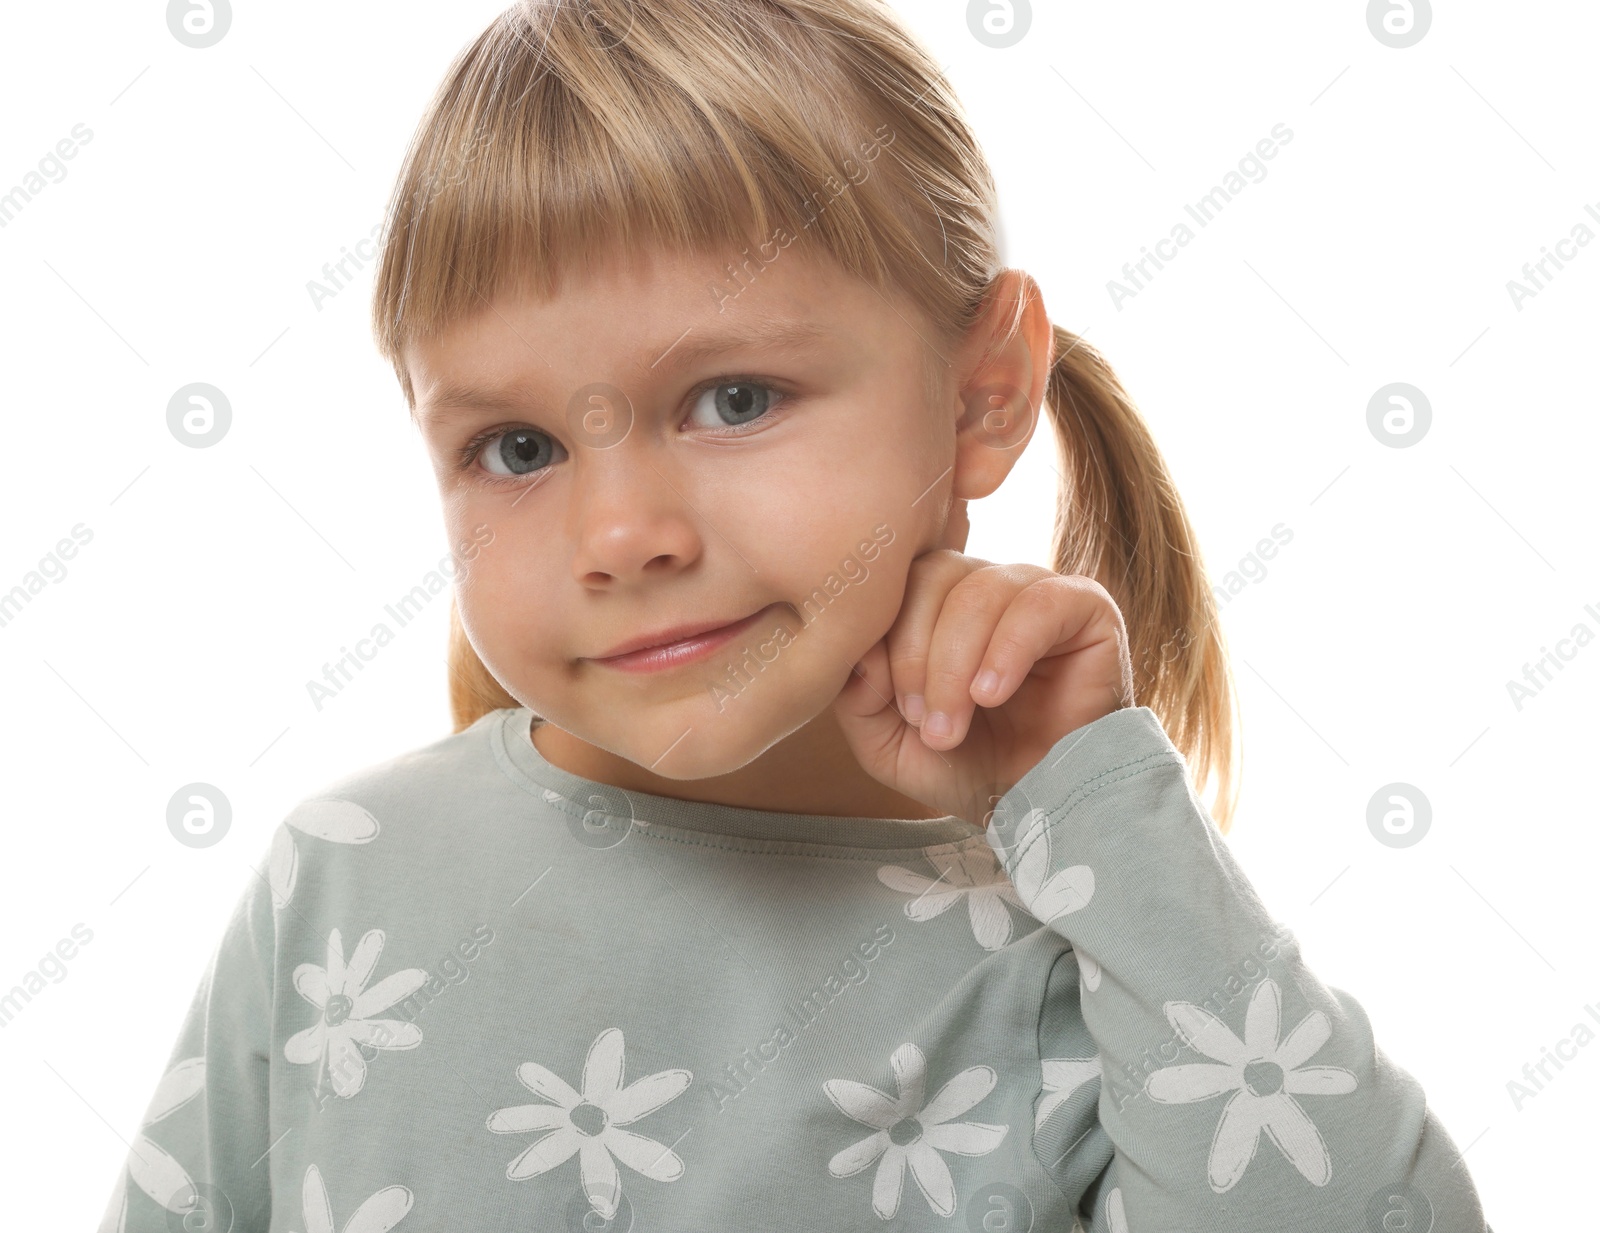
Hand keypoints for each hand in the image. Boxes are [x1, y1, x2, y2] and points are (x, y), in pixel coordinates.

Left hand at [832, 549, 1134, 827]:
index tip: (888, 704)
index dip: (884, 636)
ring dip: (955, 663)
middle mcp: (987, 586)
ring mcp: (1038, 591)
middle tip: (925, 722)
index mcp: (938, 602)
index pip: (899, 579)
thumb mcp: (886, 741)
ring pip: (980, 591)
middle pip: (935, 575)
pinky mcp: (1087, 607)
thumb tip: (860, 650)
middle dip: (916, 654)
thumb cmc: (966, 769)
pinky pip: (1039, 604)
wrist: (1039, 808)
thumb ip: (857, 692)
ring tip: (954, 725)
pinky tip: (991, 696)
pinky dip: (1006, 651)